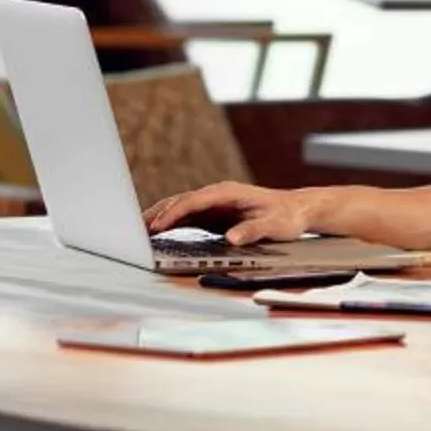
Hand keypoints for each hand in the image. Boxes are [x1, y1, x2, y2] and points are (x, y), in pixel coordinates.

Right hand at [143, 183, 315, 245]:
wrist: (297, 210)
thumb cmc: (286, 217)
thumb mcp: (274, 226)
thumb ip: (252, 231)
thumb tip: (231, 238)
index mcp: (228, 193)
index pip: (193, 201)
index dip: (174, 213)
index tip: (158, 226)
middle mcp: (217, 195)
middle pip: (180, 202)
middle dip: (157, 214)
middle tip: (134, 228)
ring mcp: (214, 204)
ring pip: (180, 207)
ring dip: (159, 217)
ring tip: (138, 231)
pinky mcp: (214, 214)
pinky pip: (187, 217)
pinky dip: (170, 223)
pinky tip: (157, 233)